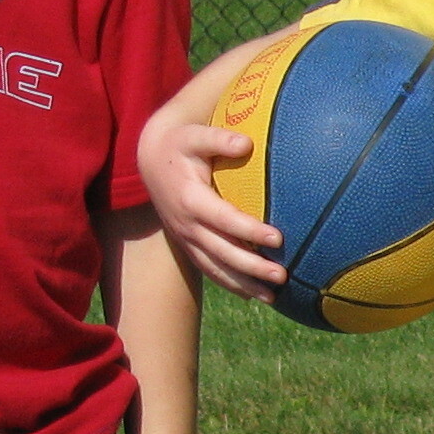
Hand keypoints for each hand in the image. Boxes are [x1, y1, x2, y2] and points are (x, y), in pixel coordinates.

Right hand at [137, 112, 286, 300]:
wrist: (150, 161)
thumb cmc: (180, 144)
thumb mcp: (195, 136)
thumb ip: (219, 138)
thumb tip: (247, 143)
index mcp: (190, 199)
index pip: (224, 219)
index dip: (250, 230)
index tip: (278, 238)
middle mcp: (186, 224)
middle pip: (222, 251)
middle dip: (252, 266)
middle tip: (282, 275)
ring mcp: (185, 238)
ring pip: (215, 267)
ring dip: (243, 284)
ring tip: (272, 298)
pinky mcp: (187, 245)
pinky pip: (208, 269)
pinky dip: (229, 284)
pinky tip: (252, 294)